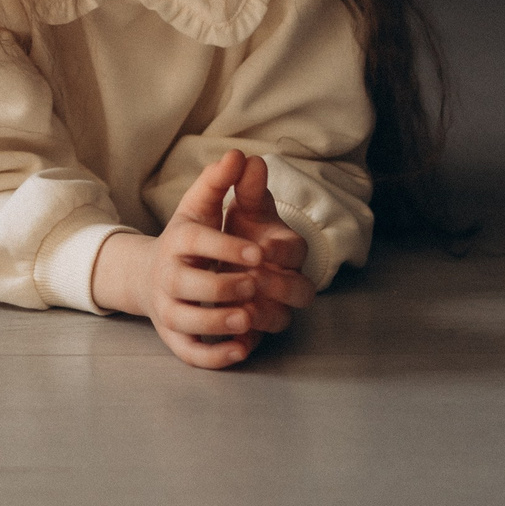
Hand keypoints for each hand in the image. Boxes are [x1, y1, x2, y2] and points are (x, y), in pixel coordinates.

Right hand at [92, 150, 279, 370]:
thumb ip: (218, 182)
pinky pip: (189, 352)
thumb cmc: (185, 240)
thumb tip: (238, 154)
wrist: (148, 276)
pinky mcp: (174, 337)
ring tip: (248, 318)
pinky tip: (242, 350)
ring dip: (216, 322)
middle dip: (223, 285)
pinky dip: (213, 357)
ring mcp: (168, 309)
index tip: (258, 252)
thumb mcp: (198, 207)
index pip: (196, 242)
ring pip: (186, 321)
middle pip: (187, 284)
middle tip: (256, 283)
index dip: (226, 247)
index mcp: (176, 241)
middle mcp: (167, 276)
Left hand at [220, 153, 315, 340]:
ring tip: (240, 311)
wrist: (203, 261)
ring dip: (264, 317)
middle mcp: (283, 282)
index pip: (296, 250)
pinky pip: (253, 348)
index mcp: (282, 248)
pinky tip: (231, 344)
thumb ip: (240, 185)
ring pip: (281, 322)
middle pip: (301, 292)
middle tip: (251, 279)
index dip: (281, 251)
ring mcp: (268, 310)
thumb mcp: (232, 205)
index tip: (260, 247)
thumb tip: (245, 158)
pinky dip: (244, 348)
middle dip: (279, 286)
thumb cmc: (228, 230)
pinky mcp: (249, 335)